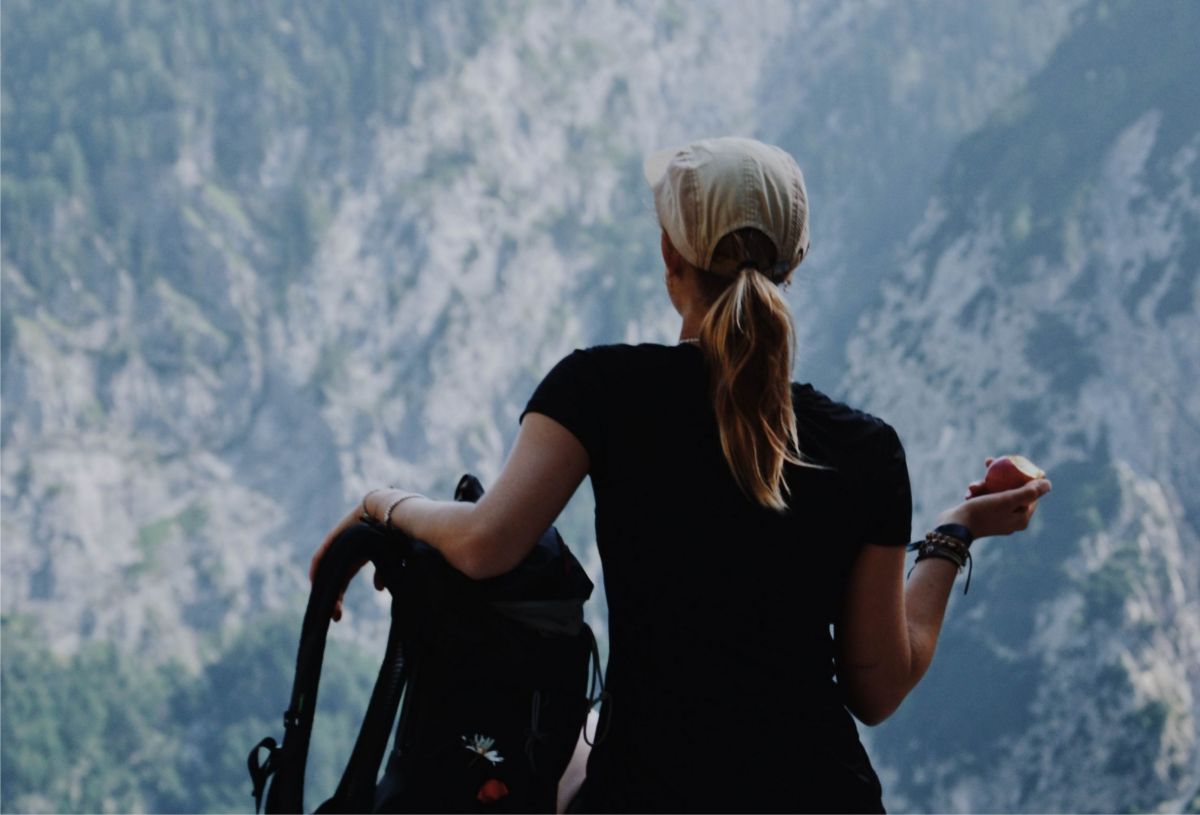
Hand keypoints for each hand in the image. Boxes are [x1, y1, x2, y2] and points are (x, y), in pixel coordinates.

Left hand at [310, 498, 388, 621]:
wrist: (395, 514)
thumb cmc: (399, 536)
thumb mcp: (391, 560)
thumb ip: (384, 573)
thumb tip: (379, 589)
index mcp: (358, 557)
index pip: (343, 580)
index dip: (339, 598)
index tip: (337, 616)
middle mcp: (346, 551)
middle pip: (333, 576)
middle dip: (334, 598)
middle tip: (336, 616)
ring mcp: (340, 543)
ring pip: (326, 568)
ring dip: (324, 586)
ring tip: (323, 603)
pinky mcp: (335, 536)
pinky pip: (321, 554)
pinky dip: (316, 567)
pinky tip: (314, 580)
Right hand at [939, 457, 1051, 539]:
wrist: (955, 527)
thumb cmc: (983, 512)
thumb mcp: (1007, 499)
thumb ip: (1029, 492)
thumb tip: (1048, 484)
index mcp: (1022, 518)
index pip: (1029, 493)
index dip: (1023, 476)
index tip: (1013, 463)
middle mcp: (1012, 520)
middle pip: (1011, 491)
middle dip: (1000, 476)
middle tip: (990, 462)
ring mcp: (997, 519)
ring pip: (995, 493)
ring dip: (984, 484)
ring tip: (974, 483)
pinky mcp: (983, 517)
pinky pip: (984, 499)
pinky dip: (977, 493)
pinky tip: (970, 490)